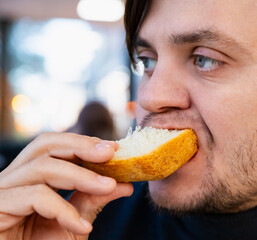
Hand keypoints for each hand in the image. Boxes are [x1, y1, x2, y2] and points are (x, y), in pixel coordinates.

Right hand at [0, 132, 133, 238]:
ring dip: (81, 176)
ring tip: (109, 187)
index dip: (83, 143)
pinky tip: (83, 226)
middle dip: (81, 146)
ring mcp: (1, 193)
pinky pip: (35, 197)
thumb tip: (124, 184)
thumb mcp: (73, 223)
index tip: (113, 148)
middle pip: (44, 145)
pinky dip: (64, 209)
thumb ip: (92, 201)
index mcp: (28, 178)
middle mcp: (12, 180)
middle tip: (111, 153)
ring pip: (42, 167)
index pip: (54, 146)